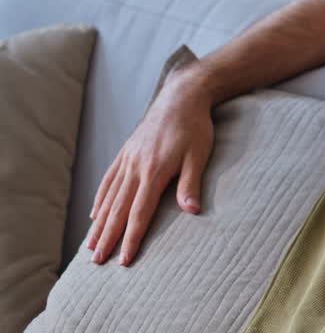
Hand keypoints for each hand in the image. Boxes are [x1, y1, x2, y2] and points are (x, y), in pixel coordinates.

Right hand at [86, 72, 213, 266]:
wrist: (181, 96)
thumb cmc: (195, 127)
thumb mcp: (198, 155)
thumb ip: (190, 184)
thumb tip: (191, 211)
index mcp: (153, 171)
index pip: (139, 213)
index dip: (131, 238)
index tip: (123, 260)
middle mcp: (135, 167)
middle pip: (118, 209)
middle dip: (108, 238)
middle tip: (97, 262)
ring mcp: (127, 159)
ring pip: (109, 197)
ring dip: (99, 223)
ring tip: (90, 246)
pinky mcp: (125, 152)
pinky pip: (108, 180)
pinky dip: (100, 200)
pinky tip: (95, 215)